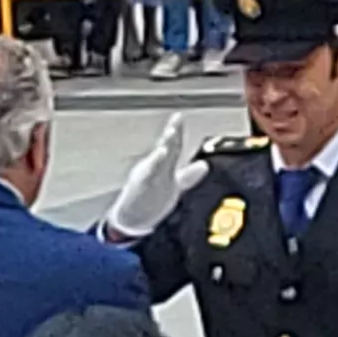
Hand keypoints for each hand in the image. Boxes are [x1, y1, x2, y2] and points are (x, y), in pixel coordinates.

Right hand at [105, 114, 202, 238]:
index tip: (179, 117)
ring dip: (165, 145)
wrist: (133, 219)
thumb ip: (189, 175)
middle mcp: (156, 168)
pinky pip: (149, 173)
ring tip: (171, 133)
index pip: (173, 147)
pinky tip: (161, 154)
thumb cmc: (150, 201)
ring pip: (159, 158)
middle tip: (177, 119)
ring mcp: (149, 176)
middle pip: (166, 148)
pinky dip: (155, 163)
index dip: (177, 132)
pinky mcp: (142, 186)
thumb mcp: (173, 186)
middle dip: (172, 134)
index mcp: (164, 167)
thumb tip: (205, 166)